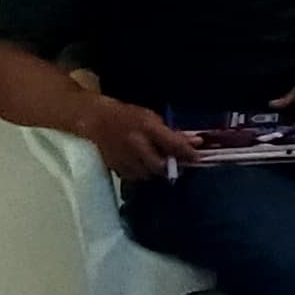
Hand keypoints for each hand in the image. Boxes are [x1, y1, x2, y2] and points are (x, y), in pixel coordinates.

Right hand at [83, 96, 200, 183]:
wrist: (97, 120)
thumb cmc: (129, 116)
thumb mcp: (152, 118)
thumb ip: (172, 133)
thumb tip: (197, 143)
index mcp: (147, 127)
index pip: (172, 144)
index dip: (187, 153)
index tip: (197, 158)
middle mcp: (135, 143)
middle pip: (159, 165)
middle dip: (169, 166)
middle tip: (175, 163)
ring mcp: (124, 156)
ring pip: (147, 174)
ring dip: (155, 171)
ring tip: (156, 161)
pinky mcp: (115, 166)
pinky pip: (134, 177)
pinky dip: (142, 173)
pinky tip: (142, 165)